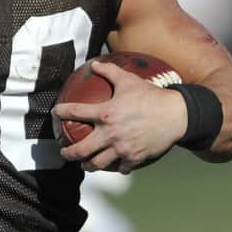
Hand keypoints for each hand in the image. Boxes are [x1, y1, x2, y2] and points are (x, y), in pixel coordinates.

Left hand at [53, 60, 186, 173]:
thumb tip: (95, 63)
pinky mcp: (134, 158)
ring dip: (87, 165)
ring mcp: (121, 148)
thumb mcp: (129, 80)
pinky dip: (114, 167)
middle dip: (68, 153)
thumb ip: (109, 71)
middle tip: (64, 151)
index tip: (55, 113)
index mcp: (106, 113)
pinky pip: (119, 168)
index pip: (75, 112)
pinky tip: (113, 164)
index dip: (61, 112)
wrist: (176, 115)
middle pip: (81, 150)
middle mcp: (110, 133)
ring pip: (97, 164)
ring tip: (84, 164)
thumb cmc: (151, 96)